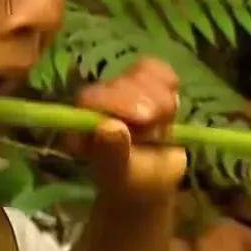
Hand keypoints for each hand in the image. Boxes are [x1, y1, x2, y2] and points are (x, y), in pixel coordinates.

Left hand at [70, 57, 186, 205]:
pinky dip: (168, 83)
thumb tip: (110, 127)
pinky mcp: (144, 83)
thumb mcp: (121, 175)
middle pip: (120, 81)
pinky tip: (170, 107)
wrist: (152, 180)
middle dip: (146, 100)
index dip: (118, 102)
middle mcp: (96, 101)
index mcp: (80, 123)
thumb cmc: (131, 182)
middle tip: (157, 125)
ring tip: (162, 125)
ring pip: (141, 71)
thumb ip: (113, 153)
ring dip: (161, 97)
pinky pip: (157, 68)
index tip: (144, 118)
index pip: (92, 98)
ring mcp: (120, 90)